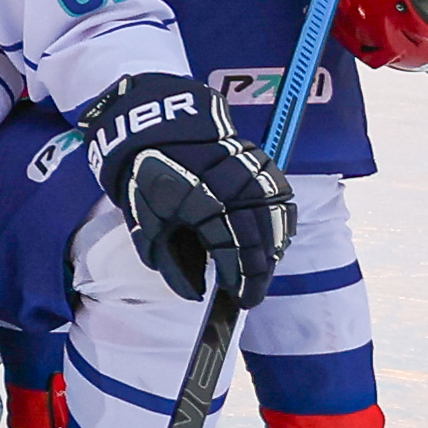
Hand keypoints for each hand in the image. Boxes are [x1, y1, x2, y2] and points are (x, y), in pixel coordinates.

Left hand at [79, 70, 290, 305]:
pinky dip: (278, 226)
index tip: (240, 300)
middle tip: (252, 293)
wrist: (159, 127)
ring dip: (271, 252)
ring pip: (275, 224)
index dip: (240, 280)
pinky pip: (280, 203)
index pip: (233, 251)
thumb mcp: (146, 220)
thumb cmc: (149, 176)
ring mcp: (254, 175)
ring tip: (259, 272)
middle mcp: (236, 190)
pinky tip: (270, 243)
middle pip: (260, 242)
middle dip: (259, 273)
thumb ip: (168, 260)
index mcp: (205, 202)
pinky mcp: (263, 166)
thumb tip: (192, 293)